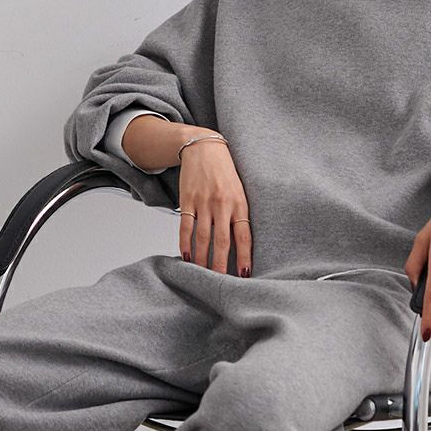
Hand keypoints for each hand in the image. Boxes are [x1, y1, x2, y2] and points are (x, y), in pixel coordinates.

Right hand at [178, 135, 252, 276]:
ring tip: (202, 274)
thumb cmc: (225, 173)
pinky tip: (186, 257)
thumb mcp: (239, 192)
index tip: (245, 275)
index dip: (245, 257)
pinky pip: (185, 226)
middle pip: (223, 241)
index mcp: (240, 204)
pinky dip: (185, 243)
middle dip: (222, 265)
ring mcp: (204, 202)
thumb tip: (241, 247)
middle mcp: (223, 205)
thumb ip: (239, 216)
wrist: (204, 148)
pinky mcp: (188, 200)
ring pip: (203, 237)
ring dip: (202, 259)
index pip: (244, 236)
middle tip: (220, 283)